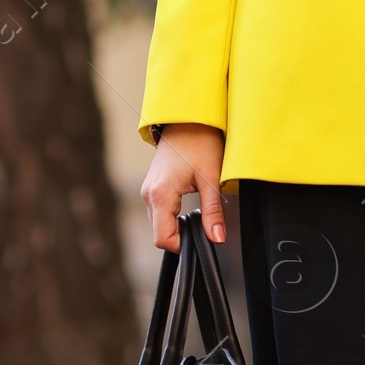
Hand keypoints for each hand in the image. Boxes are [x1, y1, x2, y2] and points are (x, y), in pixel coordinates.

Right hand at [141, 123, 225, 250]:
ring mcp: (147, 190)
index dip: (182, 245)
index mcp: (160, 194)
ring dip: (176, 226)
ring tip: (197, 213)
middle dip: (180, 236)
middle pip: (159, 233)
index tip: (200, 238)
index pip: (162, 239)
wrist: (188, 119)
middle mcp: (148, 194)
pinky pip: (158, 212)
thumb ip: (213, 212)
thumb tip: (217, 237)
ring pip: (157, 224)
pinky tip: (187, 207)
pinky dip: (171, 216)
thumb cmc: (200, 142)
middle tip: (203, 225)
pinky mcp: (151, 187)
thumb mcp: (212, 179)